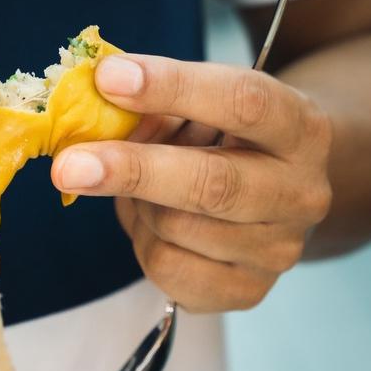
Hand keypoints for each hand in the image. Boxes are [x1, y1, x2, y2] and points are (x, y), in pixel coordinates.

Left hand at [51, 55, 331, 311]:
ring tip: (141, 187)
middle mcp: (301, 194)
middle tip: (68, 164)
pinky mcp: (248, 292)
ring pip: (176, 229)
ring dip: (138, 204)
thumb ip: (159, 105)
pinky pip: (167, 268)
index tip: (109, 78)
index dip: (173, 87)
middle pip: (213, 185)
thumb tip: (93, 111)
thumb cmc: (229, 138)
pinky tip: (155, 224)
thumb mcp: (206, 106)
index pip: (243, 102)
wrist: (278, 193)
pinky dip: (143, 242)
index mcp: (302, 129)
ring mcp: (278, 251)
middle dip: (134, 170)